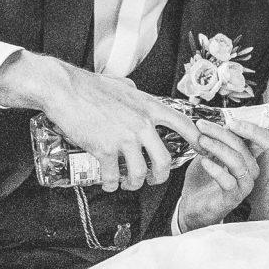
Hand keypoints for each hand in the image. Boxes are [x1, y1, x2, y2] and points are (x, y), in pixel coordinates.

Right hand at [0, 52, 201, 189]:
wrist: (65, 90)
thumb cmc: (89, 86)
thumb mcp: (122, 85)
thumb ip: (135, 92)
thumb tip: (137, 92)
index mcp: (149, 107)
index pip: (184, 124)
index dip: (198, 140)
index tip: (204, 150)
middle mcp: (142, 123)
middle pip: (164, 161)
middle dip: (160, 176)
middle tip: (152, 179)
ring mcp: (125, 138)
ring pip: (140, 174)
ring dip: (133, 183)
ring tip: (126, 182)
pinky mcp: (105, 149)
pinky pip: (113, 176)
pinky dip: (110, 184)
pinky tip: (107, 182)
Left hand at [175, 120, 260, 230]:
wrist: (192, 204)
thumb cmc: (203, 178)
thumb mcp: (208, 152)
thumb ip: (215, 139)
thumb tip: (212, 123)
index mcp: (249, 156)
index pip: (264, 139)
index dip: (252, 128)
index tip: (230, 122)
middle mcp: (250, 170)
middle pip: (244, 146)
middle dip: (222, 133)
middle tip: (202, 127)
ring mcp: (244, 185)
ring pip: (237, 161)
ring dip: (217, 147)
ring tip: (201, 141)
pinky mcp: (232, 198)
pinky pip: (228, 181)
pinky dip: (215, 169)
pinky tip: (203, 162)